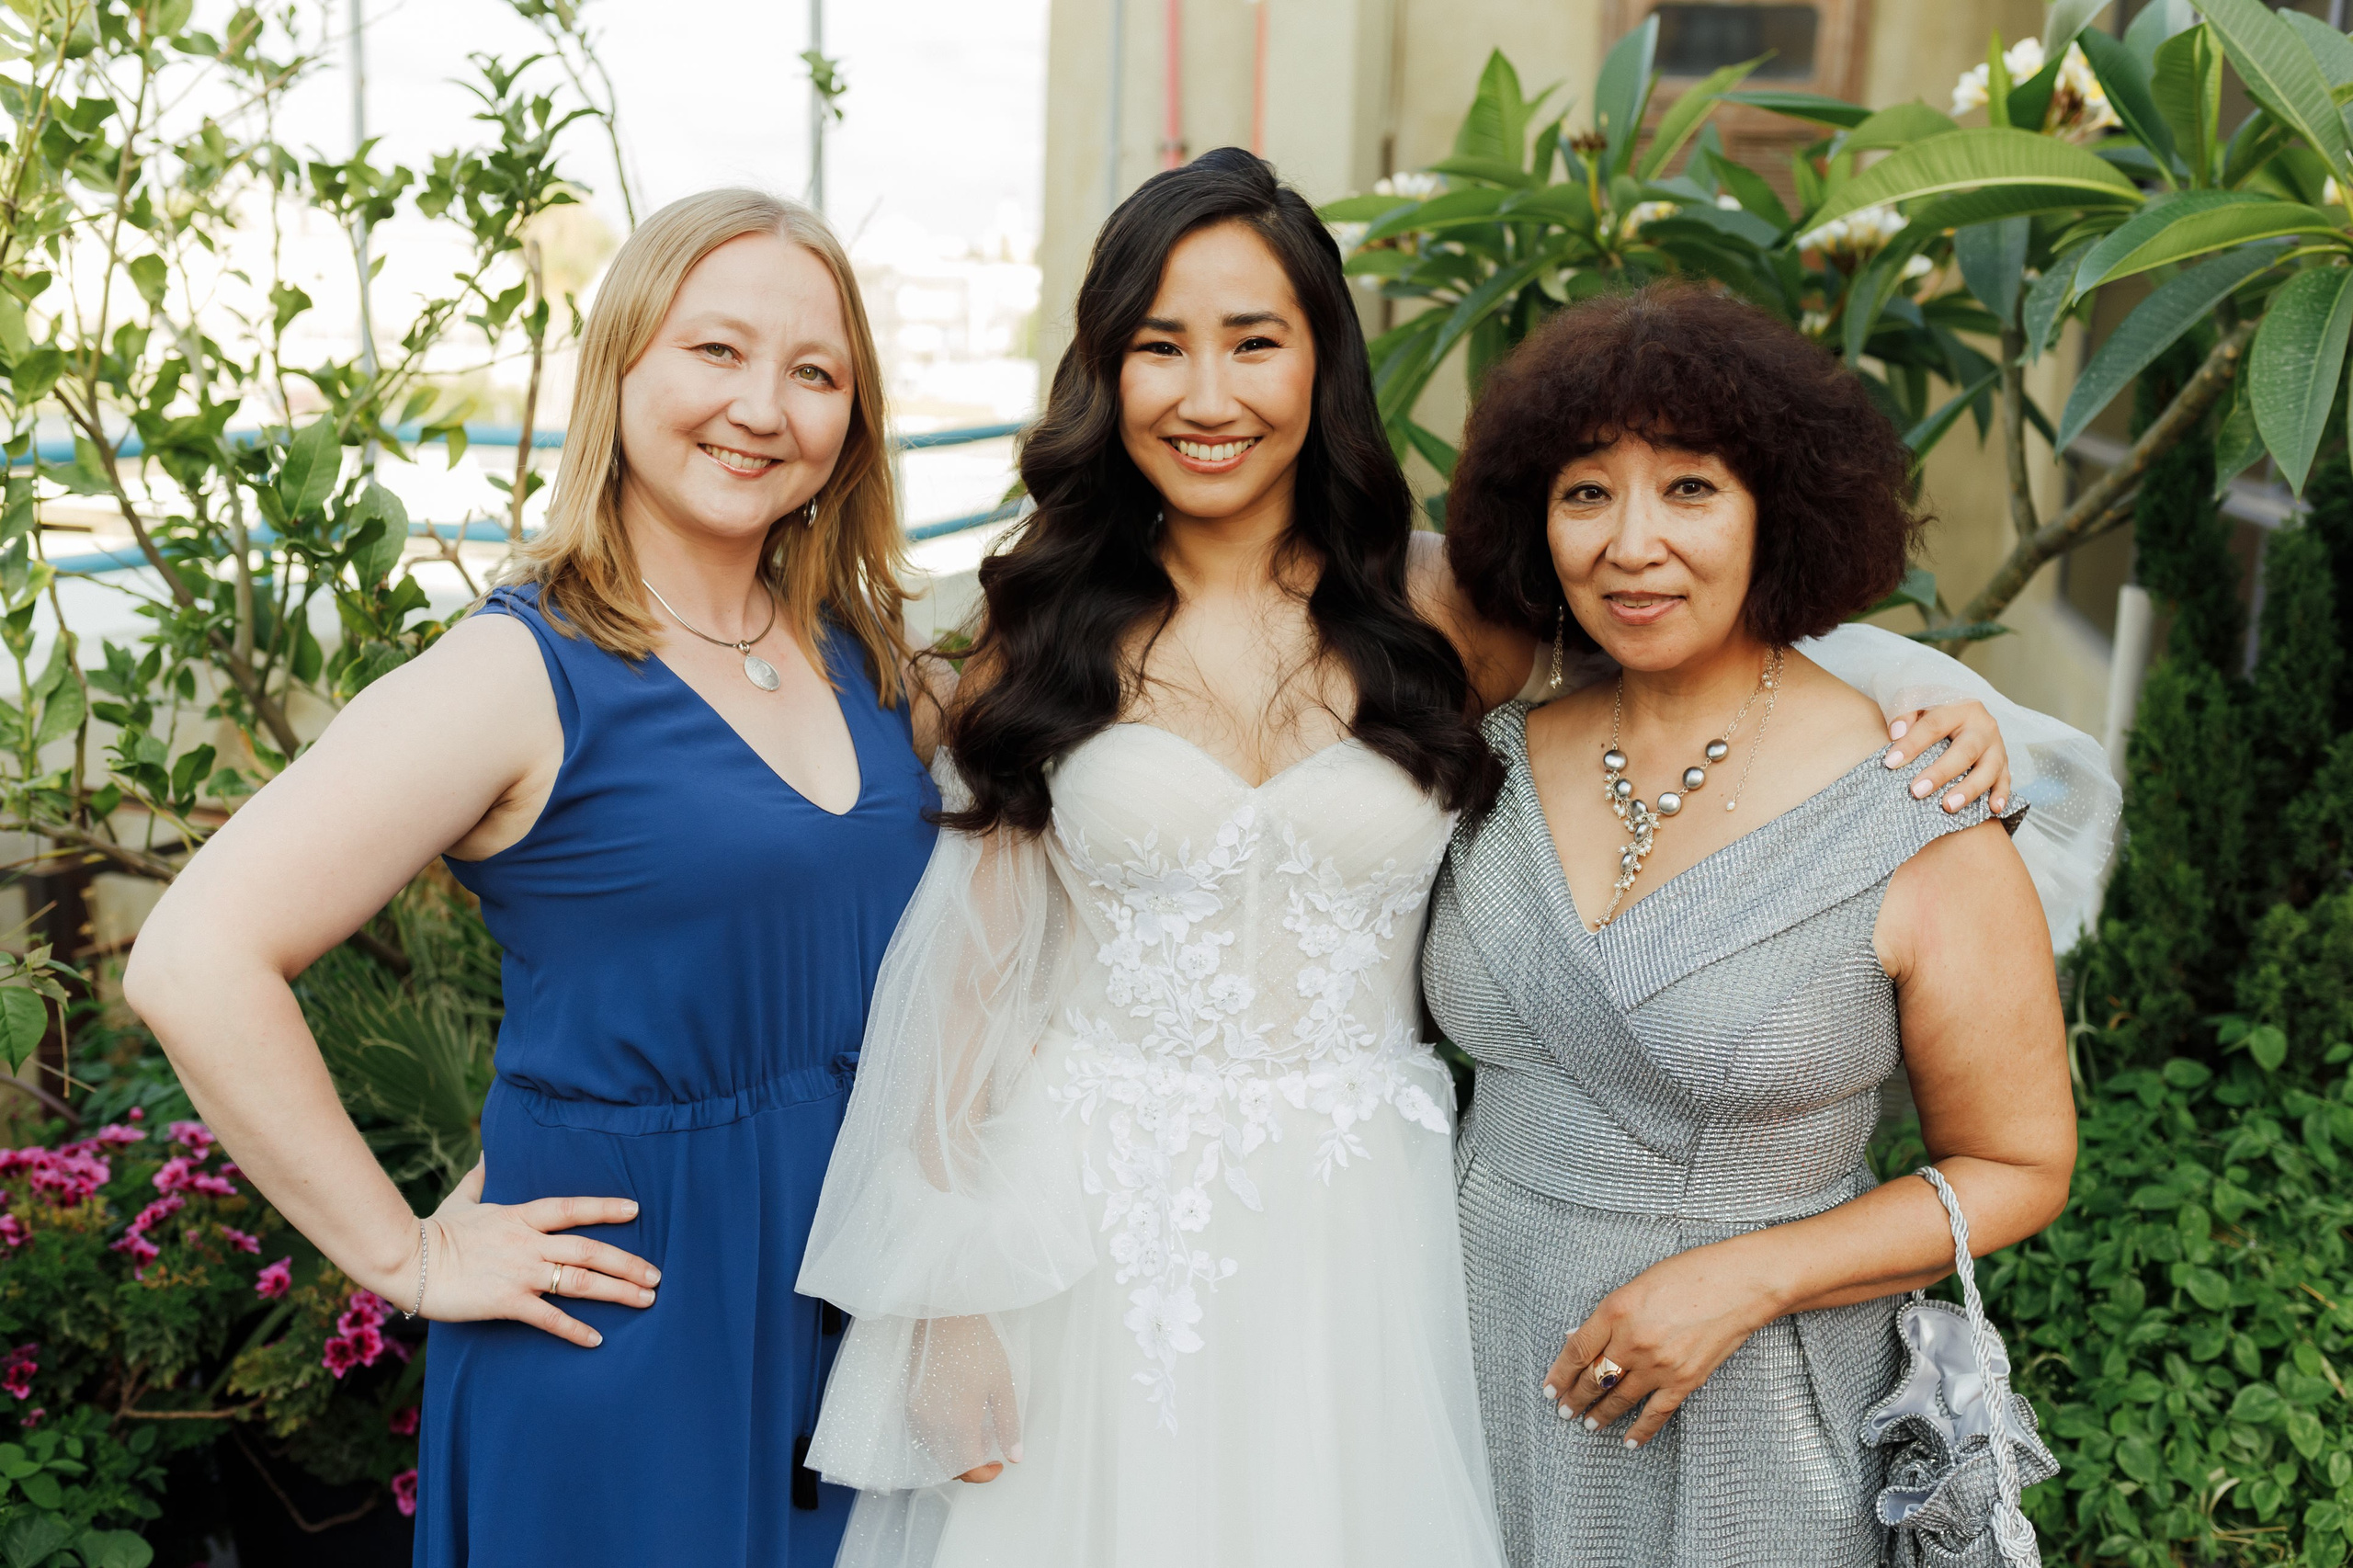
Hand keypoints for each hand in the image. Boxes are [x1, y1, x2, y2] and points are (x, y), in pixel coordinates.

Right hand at [410, 1156, 659, 1346]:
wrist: (405, 1260)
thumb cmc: (431, 1229)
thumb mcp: (463, 1198)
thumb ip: (482, 1177)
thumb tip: (489, 1152)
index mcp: (520, 1216)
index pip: (573, 1208)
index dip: (606, 1208)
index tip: (636, 1210)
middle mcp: (528, 1242)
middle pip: (590, 1249)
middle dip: (628, 1262)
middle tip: (657, 1275)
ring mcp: (520, 1272)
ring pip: (581, 1281)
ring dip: (618, 1291)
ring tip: (646, 1300)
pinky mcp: (506, 1302)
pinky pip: (549, 1317)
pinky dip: (575, 1329)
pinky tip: (597, 1339)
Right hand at [906, 1315, 1022, 1482]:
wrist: (946, 1317)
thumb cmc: (979, 1346)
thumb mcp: (1003, 1386)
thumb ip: (1008, 1426)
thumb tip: (1015, 1457)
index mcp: (958, 1424)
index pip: (968, 1469)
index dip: (985, 1474)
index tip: (1000, 1465)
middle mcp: (932, 1425)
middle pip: (948, 1467)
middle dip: (970, 1467)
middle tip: (990, 1451)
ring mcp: (917, 1415)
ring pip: (934, 1453)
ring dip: (954, 1454)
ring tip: (976, 1432)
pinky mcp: (909, 1402)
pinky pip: (923, 1435)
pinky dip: (940, 1440)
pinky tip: (956, 1420)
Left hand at [1541, 1246, 1778, 1447]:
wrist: (1740, 1284)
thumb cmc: (1689, 1274)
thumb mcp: (1638, 1284)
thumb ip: (1609, 1315)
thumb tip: (1579, 1338)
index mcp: (1616, 1309)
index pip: (1577, 1350)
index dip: (1560, 1373)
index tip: (1550, 1388)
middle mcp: (1632, 1340)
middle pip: (1593, 1378)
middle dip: (1575, 1398)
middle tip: (1564, 1411)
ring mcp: (1659, 1364)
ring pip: (1618, 1398)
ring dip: (1600, 1414)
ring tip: (1588, 1424)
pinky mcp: (1685, 1380)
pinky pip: (1655, 1412)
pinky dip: (1640, 1430)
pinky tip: (1628, 1441)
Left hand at [1883, 699, 2011, 816]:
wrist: (1961, 713)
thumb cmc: (1933, 712)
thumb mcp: (1918, 703)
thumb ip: (1905, 713)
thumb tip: (1896, 732)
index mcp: (1960, 708)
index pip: (1934, 725)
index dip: (1912, 744)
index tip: (1890, 762)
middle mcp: (1983, 726)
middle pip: (1965, 750)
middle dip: (1941, 772)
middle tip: (1916, 791)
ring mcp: (1996, 746)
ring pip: (1989, 768)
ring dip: (1969, 789)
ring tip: (1948, 806)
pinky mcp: (2004, 763)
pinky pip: (2006, 780)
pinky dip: (2001, 794)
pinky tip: (1993, 809)